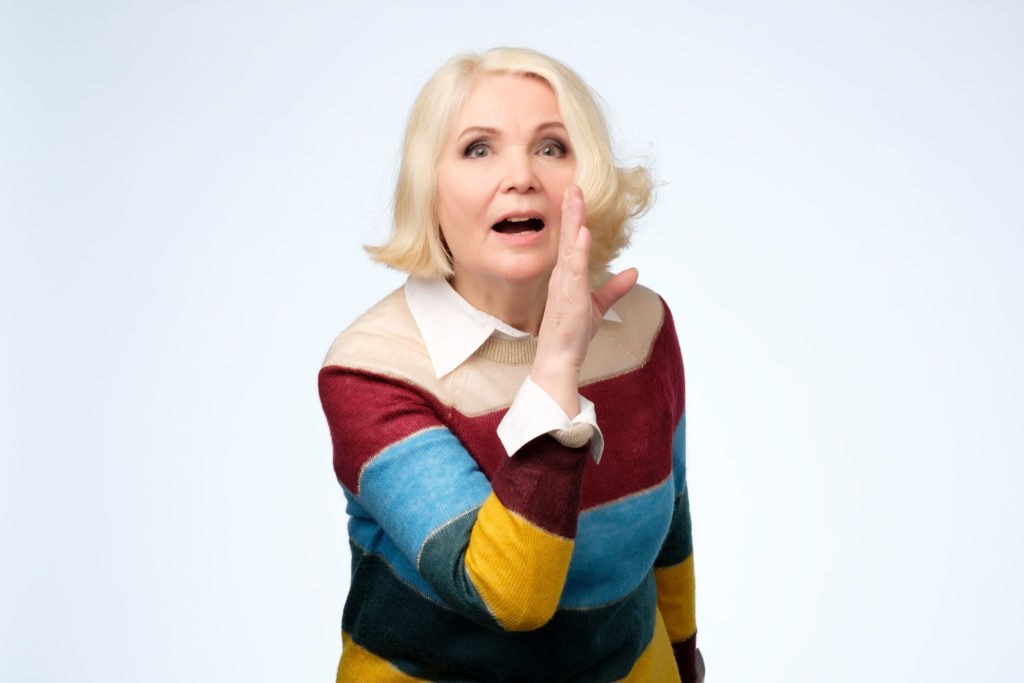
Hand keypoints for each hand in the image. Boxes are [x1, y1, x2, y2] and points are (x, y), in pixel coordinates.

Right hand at [531, 185, 637, 416]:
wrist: (558, 358)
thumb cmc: (572, 334)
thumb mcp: (598, 307)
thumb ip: (615, 288)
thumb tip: (632, 271)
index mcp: (567, 276)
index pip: (571, 241)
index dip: (574, 217)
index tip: (576, 194)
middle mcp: (562, 276)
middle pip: (567, 237)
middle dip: (571, 211)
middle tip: (574, 186)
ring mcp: (564, 285)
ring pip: (569, 247)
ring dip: (573, 222)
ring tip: (576, 200)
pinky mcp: (568, 297)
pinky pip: (573, 269)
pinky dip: (577, 251)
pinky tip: (581, 234)